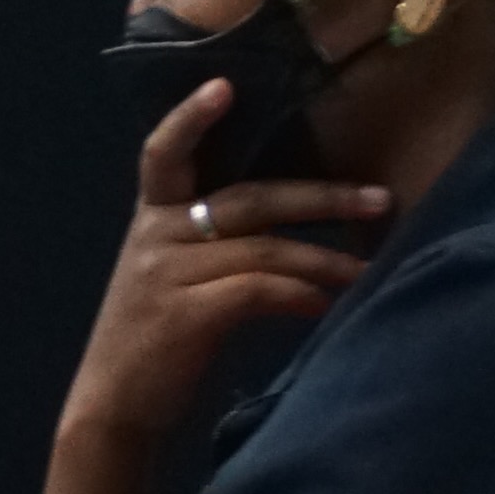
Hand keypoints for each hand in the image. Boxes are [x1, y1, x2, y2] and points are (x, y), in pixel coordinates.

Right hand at [64, 81, 384, 443]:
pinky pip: (260, 290)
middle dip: (321, 197)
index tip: (224, 85)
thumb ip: (219, 247)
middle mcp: (156, 237)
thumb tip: (296, 229)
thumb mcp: (175, 279)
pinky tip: (325, 306)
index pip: (162, 155)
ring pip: (266, 248)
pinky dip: (301, 295)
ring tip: (368, 271)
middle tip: (380, 198)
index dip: (190, 119)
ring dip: (327, 258)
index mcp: (152, 221)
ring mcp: (166, 274)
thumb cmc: (157, 342)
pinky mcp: (184, 314)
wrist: (113, 408)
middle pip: (250, 199)